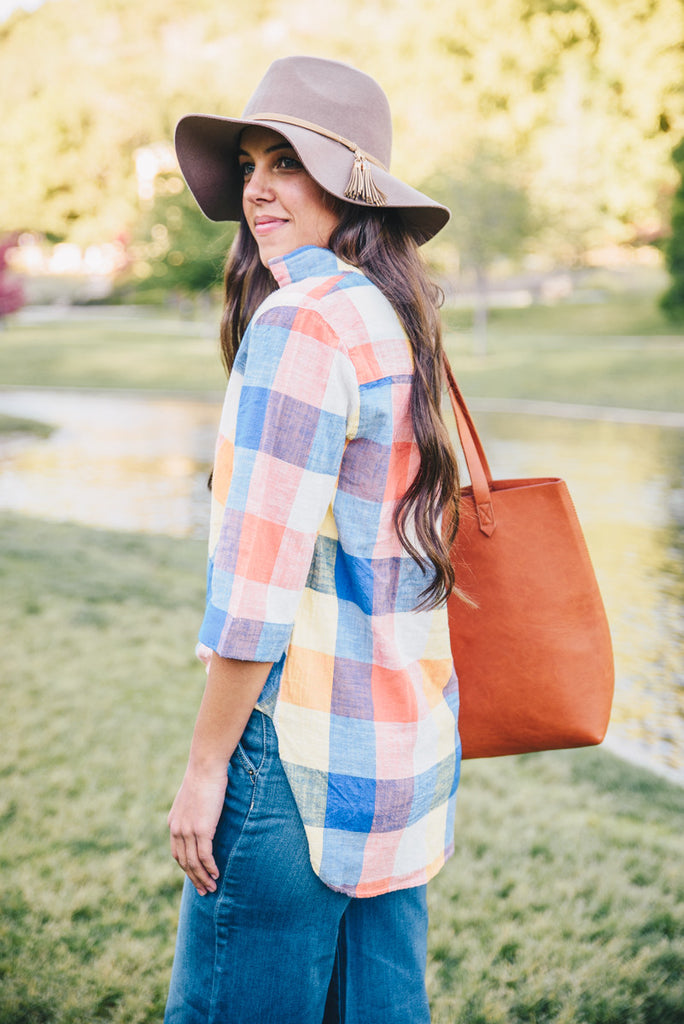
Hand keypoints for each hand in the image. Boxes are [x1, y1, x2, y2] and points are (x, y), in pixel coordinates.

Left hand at [168, 769, 226, 894]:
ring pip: (194, 863)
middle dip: (194, 878)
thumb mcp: (193, 798)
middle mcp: (178, 829)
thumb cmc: (204, 777)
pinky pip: (205, 856)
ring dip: (203, 878)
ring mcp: (188, 830)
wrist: (205, 766)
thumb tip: (203, 817)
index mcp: (173, 823)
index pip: (177, 853)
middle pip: (184, 862)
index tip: (196, 877)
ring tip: (212, 887)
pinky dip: (210, 868)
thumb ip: (194, 812)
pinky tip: (217, 874)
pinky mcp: (201, 829)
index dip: (187, 868)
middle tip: (204, 891)